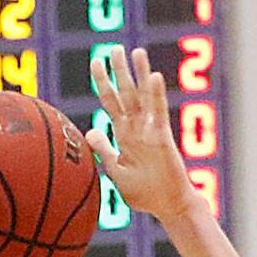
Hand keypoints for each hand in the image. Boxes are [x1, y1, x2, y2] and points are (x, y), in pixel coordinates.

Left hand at [86, 45, 195, 224]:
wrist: (167, 207)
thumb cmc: (144, 194)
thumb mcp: (116, 172)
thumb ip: (104, 151)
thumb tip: (89, 132)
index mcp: (124, 136)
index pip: (111, 103)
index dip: (104, 83)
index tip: (97, 63)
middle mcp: (137, 129)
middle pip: (126, 94)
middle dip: (119, 72)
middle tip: (113, 49)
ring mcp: (150, 131)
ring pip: (143, 97)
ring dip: (140, 74)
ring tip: (136, 52)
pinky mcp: (162, 137)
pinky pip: (159, 113)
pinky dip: (156, 95)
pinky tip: (154, 77)